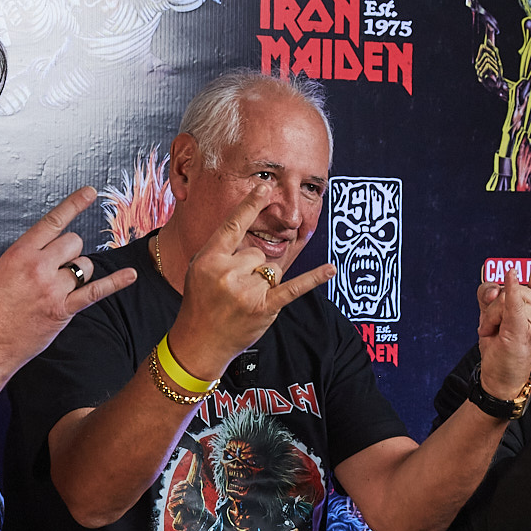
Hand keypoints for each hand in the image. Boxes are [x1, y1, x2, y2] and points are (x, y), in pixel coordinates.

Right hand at [0, 187, 135, 363]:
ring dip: (79, 275)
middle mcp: (37, 266)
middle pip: (74, 242)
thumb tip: (55, 246)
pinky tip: (130, 275)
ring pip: (84, 266)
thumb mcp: (4, 270)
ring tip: (59, 290)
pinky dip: (115, 283)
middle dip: (72, 253)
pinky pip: (94, 291)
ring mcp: (51, 288)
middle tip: (58, 271)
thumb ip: (29, 255)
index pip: (53, 221)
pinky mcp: (62, 310)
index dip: (75, 204)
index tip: (92, 192)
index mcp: (20, 252)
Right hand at [167, 185, 334, 378]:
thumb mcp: (199, 270)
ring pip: (272, 270)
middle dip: (251, 269)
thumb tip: (247, 230)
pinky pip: (293, 288)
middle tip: (234, 289)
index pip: (234, 226)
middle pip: (258, 253)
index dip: (250, 205)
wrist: (199, 342)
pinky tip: (331, 269)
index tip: (264, 188)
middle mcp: (228, 273)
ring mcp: (247, 292)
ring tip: (244, 300)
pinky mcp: (265, 308)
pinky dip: (314, 279)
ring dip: (264, 283)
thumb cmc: (200, 303)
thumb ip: (221, 250)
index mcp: (209, 259)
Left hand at [474, 220, 530, 399]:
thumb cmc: (502, 341)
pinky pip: (514, 304)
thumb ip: (492, 292)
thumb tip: (495, 289)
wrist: (500, 375)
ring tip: (497, 332)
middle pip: (509, 284)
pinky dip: (510, 291)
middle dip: (492, 305)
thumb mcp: (495, 311)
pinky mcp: (523, 328)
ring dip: (490, 316)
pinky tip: (512, 274)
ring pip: (502, 296)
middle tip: (496, 327)